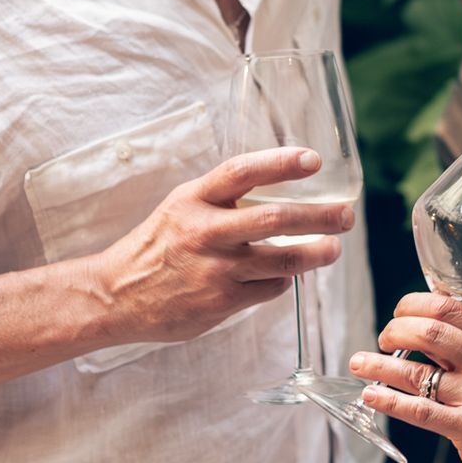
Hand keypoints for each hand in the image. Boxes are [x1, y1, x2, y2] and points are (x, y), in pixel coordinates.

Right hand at [95, 146, 354, 343]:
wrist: (115, 296)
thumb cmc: (158, 245)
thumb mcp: (181, 206)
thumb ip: (223, 197)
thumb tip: (280, 189)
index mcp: (194, 199)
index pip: (242, 172)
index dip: (280, 163)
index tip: (314, 160)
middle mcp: (204, 231)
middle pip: (274, 218)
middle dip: (319, 216)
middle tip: (346, 215)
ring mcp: (214, 269)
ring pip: (280, 259)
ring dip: (314, 253)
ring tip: (333, 248)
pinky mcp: (220, 302)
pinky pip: (268, 288)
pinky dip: (282, 280)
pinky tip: (283, 276)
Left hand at [349, 292, 461, 462]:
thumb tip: (417, 321)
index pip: (448, 308)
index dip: (413, 305)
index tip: (397, 313)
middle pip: (430, 333)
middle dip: (395, 331)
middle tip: (382, 339)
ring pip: (418, 372)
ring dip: (379, 366)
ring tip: (358, 363)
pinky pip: (420, 410)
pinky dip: (389, 401)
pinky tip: (371, 395)